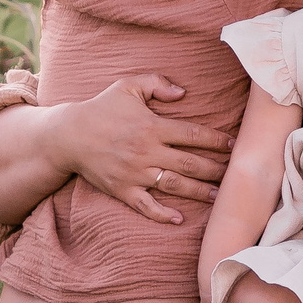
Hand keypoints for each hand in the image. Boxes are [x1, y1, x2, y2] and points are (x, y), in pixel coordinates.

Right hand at [53, 73, 234, 224]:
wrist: (68, 136)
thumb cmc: (101, 108)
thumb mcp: (127, 86)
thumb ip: (156, 84)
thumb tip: (182, 92)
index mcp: (152, 127)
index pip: (193, 134)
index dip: (216, 139)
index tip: (232, 145)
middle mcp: (147, 152)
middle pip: (191, 163)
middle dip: (215, 169)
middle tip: (234, 174)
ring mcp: (135, 174)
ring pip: (175, 185)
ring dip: (199, 192)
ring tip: (218, 196)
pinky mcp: (123, 190)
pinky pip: (146, 206)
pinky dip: (163, 214)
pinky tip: (179, 219)